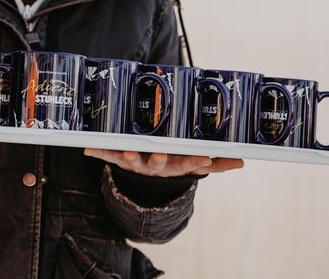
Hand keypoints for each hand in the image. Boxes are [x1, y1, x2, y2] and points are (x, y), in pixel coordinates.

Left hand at [83, 148, 243, 176]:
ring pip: (134, 160)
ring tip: (127, 154)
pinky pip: (108, 155)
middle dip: (161, 159)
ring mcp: (137, 162)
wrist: (146, 180)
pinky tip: (86, 149)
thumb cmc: (174, 163)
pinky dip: (97, 152)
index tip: (204, 157)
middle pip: (160, 163)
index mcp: (176, 164)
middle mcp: (156, 165)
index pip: (190, 163)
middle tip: (162, 154)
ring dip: (130, 156)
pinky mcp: (120, 158)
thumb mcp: (195, 165)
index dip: (197, 161)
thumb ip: (217, 163)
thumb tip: (242, 162)